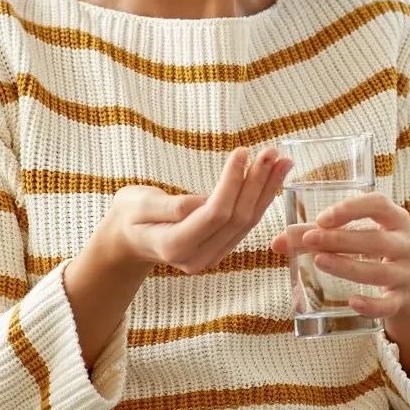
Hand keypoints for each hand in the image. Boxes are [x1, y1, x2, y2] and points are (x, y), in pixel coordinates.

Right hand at [98, 146, 292, 275]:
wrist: (127, 240)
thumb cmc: (129, 216)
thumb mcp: (137, 205)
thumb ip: (168, 206)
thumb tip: (202, 201)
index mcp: (174, 247)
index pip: (214, 214)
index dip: (231, 183)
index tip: (242, 151)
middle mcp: (198, 258)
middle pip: (237, 219)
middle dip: (256, 183)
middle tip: (272, 152)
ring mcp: (211, 257)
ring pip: (246, 222)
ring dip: (266, 190)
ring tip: (282, 161)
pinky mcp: (220, 249)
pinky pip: (245, 224)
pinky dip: (261, 199)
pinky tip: (273, 179)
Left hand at [270, 191, 409, 334]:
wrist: (406, 277)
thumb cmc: (371, 246)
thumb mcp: (353, 234)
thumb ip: (315, 235)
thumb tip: (276, 243)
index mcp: (395, 218)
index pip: (378, 204)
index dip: (351, 209)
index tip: (322, 218)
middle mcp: (407, 244)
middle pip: (376, 240)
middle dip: (340, 240)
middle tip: (310, 241)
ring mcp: (407, 273)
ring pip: (380, 272)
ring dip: (348, 267)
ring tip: (319, 262)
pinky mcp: (402, 299)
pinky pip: (389, 305)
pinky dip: (371, 306)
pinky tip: (353, 302)